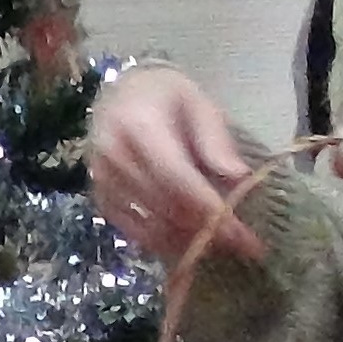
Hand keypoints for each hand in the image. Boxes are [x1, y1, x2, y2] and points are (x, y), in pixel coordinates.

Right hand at [89, 62, 265, 267]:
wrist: (120, 94)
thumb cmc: (165, 96)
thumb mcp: (199, 104)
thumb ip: (216, 140)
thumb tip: (239, 178)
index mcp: (139, 124)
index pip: (177, 177)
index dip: (210, 209)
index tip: (241, 233)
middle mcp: (114, 155)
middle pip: (165, 205)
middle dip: (206, 230)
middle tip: (242, 246)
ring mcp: (103, 179)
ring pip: (149, 224)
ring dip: (186, 241)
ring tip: (220, 247)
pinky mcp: (100, 196)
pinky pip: (132, 230)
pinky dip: (161, 242)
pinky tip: (187, 245)